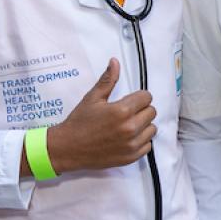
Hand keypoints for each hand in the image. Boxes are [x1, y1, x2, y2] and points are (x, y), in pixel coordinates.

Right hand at [42, 59, 156, 172]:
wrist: (68, 148)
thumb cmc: (79, 123)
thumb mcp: (92, 98)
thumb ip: (108, 80)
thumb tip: (115, 62)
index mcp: (122, 111)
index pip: (147, 97)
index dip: (138, 97)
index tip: (130, 101)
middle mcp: (130, 128)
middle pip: (151, 112)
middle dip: (141, 110)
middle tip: (127, 113)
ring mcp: (132, 144)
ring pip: (152, 128)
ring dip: (143, 126)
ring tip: (127, 125)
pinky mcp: (131, 157)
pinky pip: (148, 145)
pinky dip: (141, 141)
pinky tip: (127, 138)